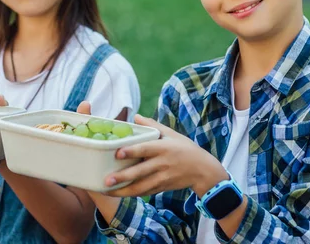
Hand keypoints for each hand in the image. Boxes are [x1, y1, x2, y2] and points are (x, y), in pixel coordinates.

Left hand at [102, 116, 227, 197]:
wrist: (203, 170)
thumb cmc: (185, 149)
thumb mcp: (172, 134)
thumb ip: (153, 126)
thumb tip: (136, 116)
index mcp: (163, 148)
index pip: (145, 149)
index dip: (131, 151)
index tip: (117, 153)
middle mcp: (162, 164)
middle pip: (140, 171)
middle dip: (123, 177)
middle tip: (106, 179)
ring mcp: (163, 178)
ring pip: (141, 186)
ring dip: (124, 190)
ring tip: (108, 191)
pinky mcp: (163, 187)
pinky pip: (146, 192)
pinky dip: (133, 194)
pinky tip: (120, 194)